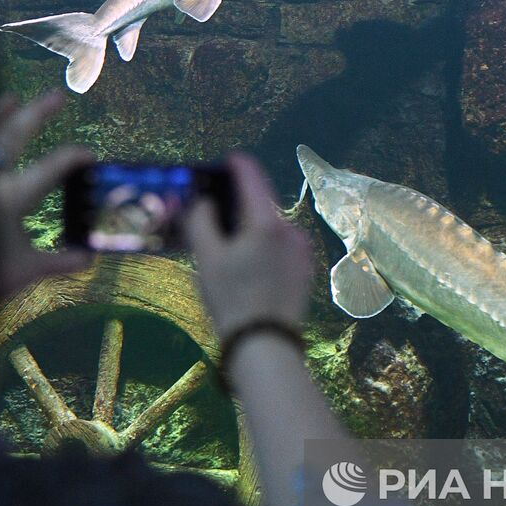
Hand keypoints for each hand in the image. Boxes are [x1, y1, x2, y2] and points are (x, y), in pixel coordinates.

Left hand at [0, 91, 92, 295]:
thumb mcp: (24, 271)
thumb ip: (58, 262)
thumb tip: (88, 258)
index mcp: (11, 197)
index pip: (51, 167)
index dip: (74, 158)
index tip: (88, 156)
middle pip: (15, 133)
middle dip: (38, 113)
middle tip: (57, 96)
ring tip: (14, 99)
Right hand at [184, 153, 312, 339]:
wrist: (265, 346)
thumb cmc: (232, 300)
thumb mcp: (207, 259)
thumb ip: (201, 221)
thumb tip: (203, 202)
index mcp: (267, 223)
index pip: (252, 178)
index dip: (238, 165)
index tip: (228, 160)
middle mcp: (290, 231)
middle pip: (262, 205)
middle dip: (240, 203)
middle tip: (217, 209)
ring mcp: (301, 252)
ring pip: (271, 228)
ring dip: (252, 227)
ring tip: (228, 243)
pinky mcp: (305, 271)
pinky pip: (280, 247)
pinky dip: (264, 245)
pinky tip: (248, 263)